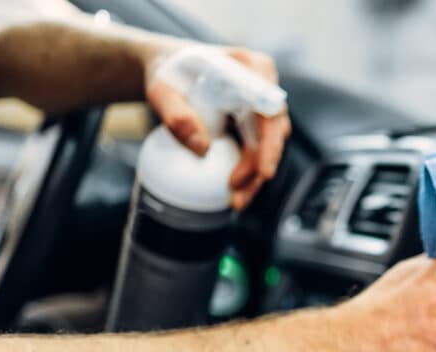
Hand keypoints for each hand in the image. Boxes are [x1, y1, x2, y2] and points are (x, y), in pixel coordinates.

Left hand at [144, 47, 291, 209]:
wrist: (169, 67)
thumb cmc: (166, 73)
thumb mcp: (161, 91)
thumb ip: (176, 115)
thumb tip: (201, 148)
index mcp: (249, 66)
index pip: (269, 107)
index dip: (270, 142)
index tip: (264, 171)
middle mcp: (264, 83)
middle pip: (274, 130)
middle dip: (260, 166)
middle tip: (238, 195)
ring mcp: (262, 102)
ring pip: (269, 144)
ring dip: (255, 174)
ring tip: (235, 200)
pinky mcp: (255, 120)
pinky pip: (257, 148)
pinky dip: (248, 170)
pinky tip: (235, 191)